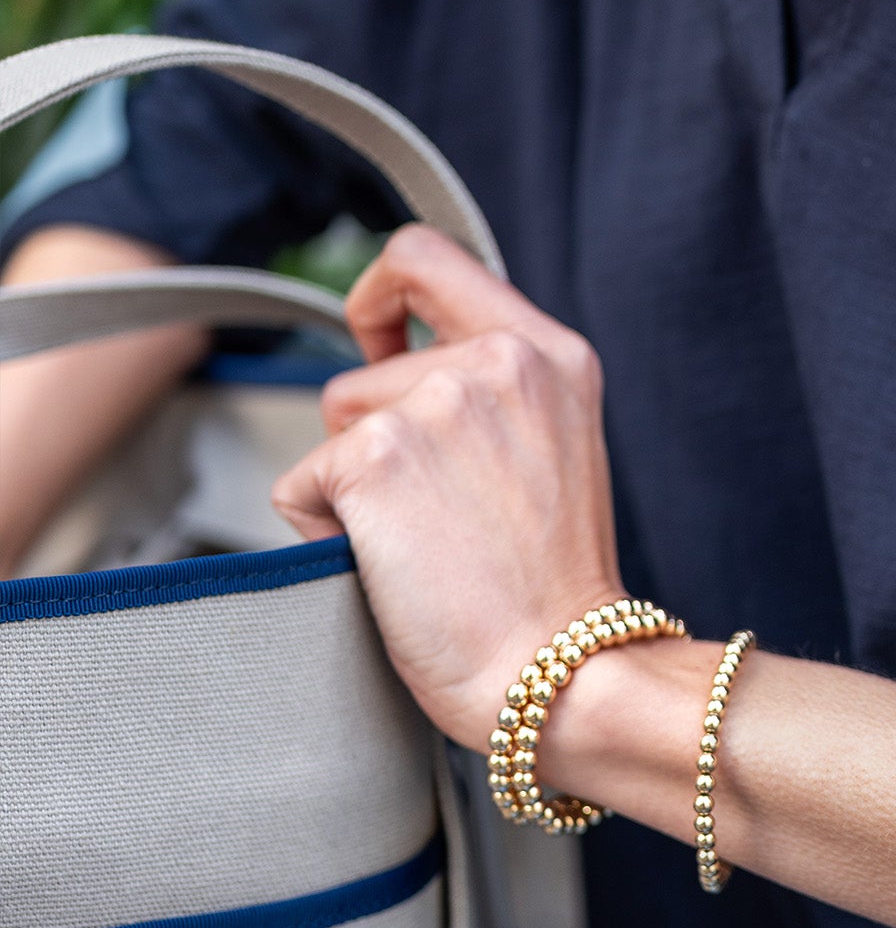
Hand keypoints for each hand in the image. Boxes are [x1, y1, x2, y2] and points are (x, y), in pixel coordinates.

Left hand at [272, 225, 625, 748]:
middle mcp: (501, 360)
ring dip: (354, 486)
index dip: (382, 296)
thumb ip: (497, 388)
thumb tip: (398, 360)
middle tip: (440, 514)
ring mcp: (438, 403)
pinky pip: (301, 484)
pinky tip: (394, 570)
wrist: (563, 671)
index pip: (427, 255)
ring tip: (427, 546)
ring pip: (335, 421)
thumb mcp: (555, 447)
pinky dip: (324, 533)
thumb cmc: (551, 590)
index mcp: (553, 353)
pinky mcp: (376, 457)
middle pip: (368, 363)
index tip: (382, 345)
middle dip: (373, 436)